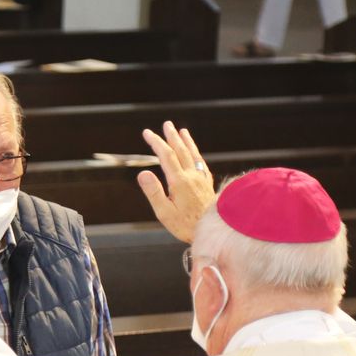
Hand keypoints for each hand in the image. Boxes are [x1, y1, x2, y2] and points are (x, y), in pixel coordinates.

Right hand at [136, 121, 216, 243]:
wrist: (212, 231)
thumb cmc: (185, 225)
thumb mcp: (164, 212)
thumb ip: (153, 192)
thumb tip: (142, 173)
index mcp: (179, 181)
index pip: (166, 156)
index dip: (157, 142)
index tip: (147, 133)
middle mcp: (192, 176)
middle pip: (181, 150)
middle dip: (171, 136)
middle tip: (166, 125)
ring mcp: (201, 179)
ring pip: (193, 155)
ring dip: (186, 141)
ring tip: (182, 131)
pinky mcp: (207, 185)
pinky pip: (201, 164)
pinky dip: (196, 154)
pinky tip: (195, 154)